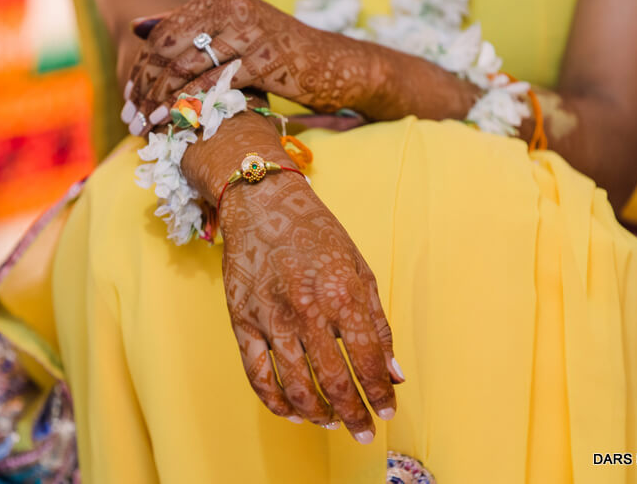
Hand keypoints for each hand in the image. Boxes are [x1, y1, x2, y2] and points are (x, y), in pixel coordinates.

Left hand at [122, 0, 387, 136]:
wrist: (332, 66)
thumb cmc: (279, 54)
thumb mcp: (234, 35)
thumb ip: (189, 28)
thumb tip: (138, 27)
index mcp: (219, 0)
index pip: (165, 33)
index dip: (142, 66)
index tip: (129, 97)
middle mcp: (232, 9)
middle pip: (171, 48)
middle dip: (146, 85)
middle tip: (132, 117)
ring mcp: (250, 33)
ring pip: (189, 67)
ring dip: (164, 100)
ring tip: (149, 125)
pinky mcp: (266, 60)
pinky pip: (217, 83)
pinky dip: (193, 104)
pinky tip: (179, 123)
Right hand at [181, 111, 404, 442]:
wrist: (263, 205)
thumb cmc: (317, 233)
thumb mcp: (359, 268)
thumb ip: (377, 321)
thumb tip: (394, 371)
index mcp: (342, 293)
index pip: (368, 358)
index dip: (380, 391)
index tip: (387, 410)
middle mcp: (307, 309)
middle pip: (334, 379)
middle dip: (354, 413)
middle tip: (364, 432)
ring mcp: (271, 318)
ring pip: (296, 384)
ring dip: (318, 413)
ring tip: (331, 423)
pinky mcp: (242, 322)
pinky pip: (257, 375)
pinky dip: (276, 402)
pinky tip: (293, 412)